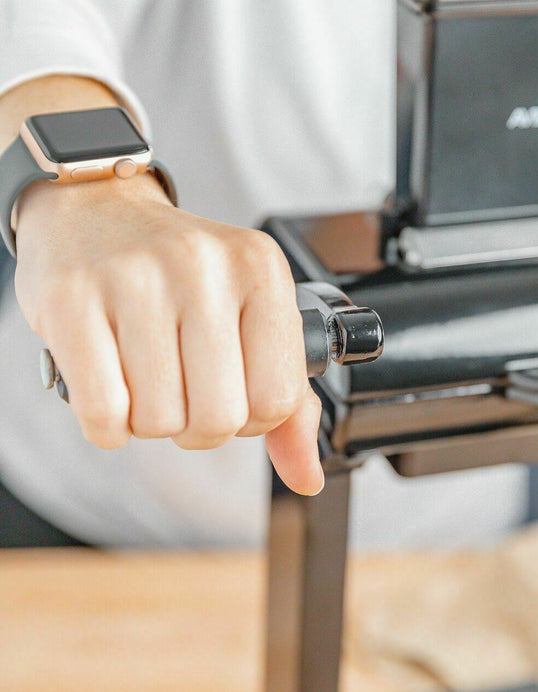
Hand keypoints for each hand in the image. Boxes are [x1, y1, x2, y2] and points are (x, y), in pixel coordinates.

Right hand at [13, 174, 323, 495]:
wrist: (98, 210)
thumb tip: (307, 476)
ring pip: (160, 421)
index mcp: (260, 269)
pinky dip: (109, 425)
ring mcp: (134, 278)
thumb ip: (289, 399)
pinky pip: (102, 412)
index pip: (278, 398)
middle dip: (201, 427)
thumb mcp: (251, 317)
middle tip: (186, 392)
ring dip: (153, 421)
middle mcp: (202, 265)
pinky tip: (112, 390)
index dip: (254, 418)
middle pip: (220, 418)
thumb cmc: (181, 274)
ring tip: (148, 379)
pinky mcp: (70, 299)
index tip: (233, 395)